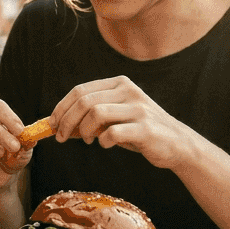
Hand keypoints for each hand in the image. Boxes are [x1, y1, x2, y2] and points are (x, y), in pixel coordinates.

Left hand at [50, 76, 194, 169]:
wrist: (177, 144)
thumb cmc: (140, 131)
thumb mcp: (116, 117)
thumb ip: (92, 116)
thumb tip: (59, 125)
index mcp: (119, 84)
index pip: (80, 90)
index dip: (61, 107)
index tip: (52, 123)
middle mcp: (128, 91)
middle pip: (84, 101)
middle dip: (66, 121)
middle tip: (61, 137)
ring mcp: (138, 109)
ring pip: (96, 113)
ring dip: (83, 130)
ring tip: (85, 140)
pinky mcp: (145, 128)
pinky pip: (113, 132)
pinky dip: (103, 141)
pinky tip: (105, 144)